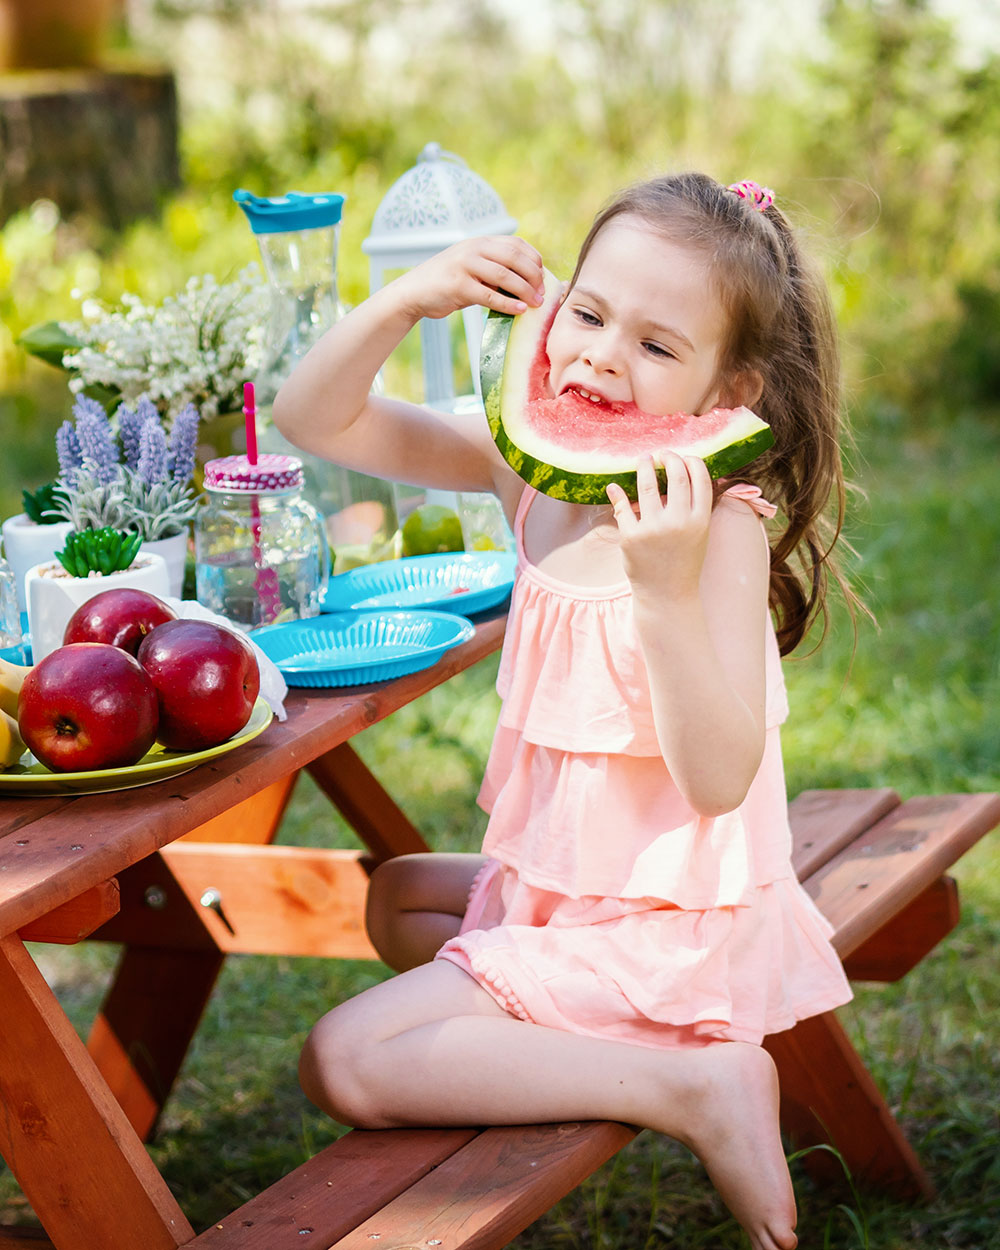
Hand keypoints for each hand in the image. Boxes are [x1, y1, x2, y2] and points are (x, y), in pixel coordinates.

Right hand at [393, 236, 544, 322]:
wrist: (414, 293)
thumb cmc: (447, 284)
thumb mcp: (472, 269)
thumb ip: (494, 270)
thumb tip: (528, 284)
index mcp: (480, 242)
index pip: (516, 244)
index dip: (534, 260)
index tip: (543, 278)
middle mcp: (473, 249)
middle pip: (514, 257)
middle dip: (534, 276)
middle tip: (542, 293)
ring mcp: (465, 266)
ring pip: (504, 275)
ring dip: (525, 290)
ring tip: (536, 303)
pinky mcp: (458, 286)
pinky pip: (489, 295)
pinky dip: (508, 304)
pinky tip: (519, 310)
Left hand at [606, 453, 712, 601]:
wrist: (667, 595)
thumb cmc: (684, 561)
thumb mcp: (699, 534)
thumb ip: (695, 507)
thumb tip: (686, 472)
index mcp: (700, 521)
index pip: (700, 478)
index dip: (691, 461)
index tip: (683, 456)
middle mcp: (679, 522)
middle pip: (676, 476)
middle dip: (668, 458)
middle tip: (661, 454)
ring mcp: (653, 529)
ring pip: (648, 486)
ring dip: (644, 467)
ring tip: (643, 460)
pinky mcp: (631, 537)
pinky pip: (623, 508)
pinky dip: (618, 493)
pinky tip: (615, 486)